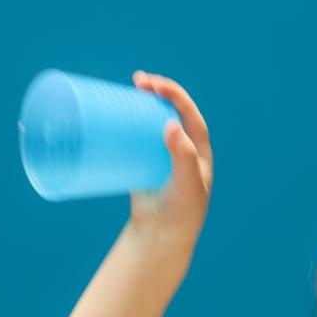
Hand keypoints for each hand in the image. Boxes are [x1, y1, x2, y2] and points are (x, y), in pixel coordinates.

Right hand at [128, 72, 212, 239]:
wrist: (161, 236)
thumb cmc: (181, 212)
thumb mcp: (187, 184)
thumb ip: (183, 156)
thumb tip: (171, 124)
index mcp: (198, 151)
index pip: (190, 116)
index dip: (176, 96)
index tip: (157, 85)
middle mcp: (181, 150)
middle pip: (171, 112)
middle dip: (158, 92)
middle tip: (140, 80)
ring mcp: (161, 156)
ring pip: (153, 123)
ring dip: (143, 102)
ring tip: (131, 86)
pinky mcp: (143, 164)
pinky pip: (136, 139)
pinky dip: (129, 124)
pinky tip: (118, 111)